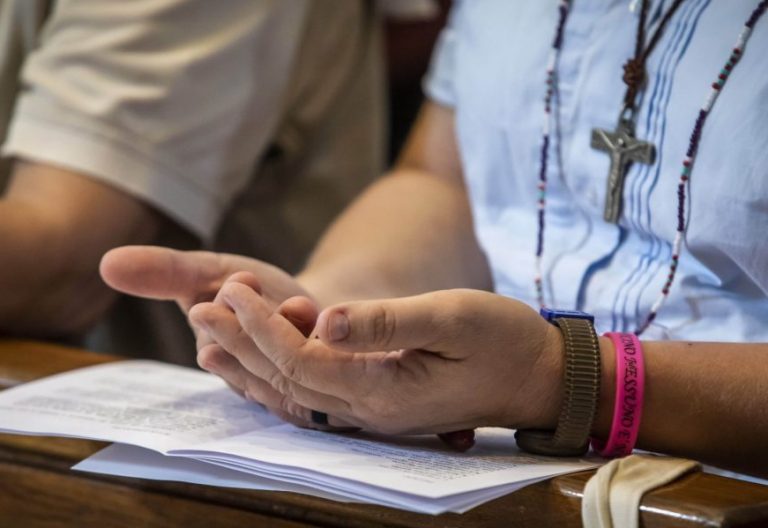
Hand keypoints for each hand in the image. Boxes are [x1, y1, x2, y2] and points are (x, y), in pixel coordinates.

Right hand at [100, 246, 320, 426]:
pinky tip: (323, 320)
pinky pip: (324, 374)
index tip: (239, 277)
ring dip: (294, 328)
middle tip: (264, 285)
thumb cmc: (254, 292)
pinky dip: (324, 343)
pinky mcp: (324, 388)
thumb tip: (105, 264)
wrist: (311, 306)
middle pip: (253, 360)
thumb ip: (164, 272)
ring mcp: (288, 387)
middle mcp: (250, 381)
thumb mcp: (208, 272)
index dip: (228, 313)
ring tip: (298, 304)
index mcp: (216, 357)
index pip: (214, 349)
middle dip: (261, 317)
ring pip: (288, 367)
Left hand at [196, 283, 564, 436]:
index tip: (230, 290)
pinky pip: (313, 391)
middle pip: (288, 379)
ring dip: (251, 361)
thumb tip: (326, 318)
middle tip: (199, 308)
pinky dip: (278, 371)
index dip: (262, 326)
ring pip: (295, 390)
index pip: (302, 360)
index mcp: (383, 389)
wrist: (537, 376)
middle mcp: (368, 409)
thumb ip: (389, 320)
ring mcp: (372, 409)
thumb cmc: (503, 340)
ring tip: (207, 336)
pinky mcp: (379, 399)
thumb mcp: (452, 316)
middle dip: (242, 343)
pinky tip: (257, 358)